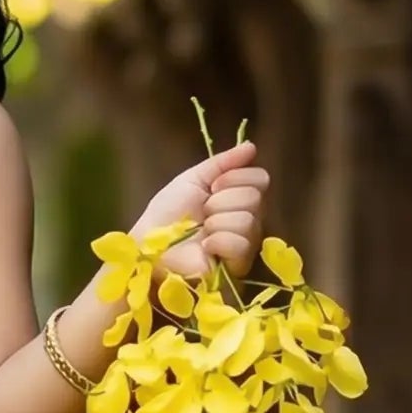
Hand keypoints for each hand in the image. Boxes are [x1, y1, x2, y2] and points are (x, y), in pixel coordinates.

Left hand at [131, 141, 269, 283]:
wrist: (150, 241)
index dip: (235, 178)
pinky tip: (205, 246)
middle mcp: (250, 219)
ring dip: (216, 222)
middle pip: (255, 198)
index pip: (261, 178)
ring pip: (248, 220)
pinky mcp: (238, 266)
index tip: (212, 187)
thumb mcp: (194, 178)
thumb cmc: (170, 211)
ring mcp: (246, 244)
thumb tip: (251, 146)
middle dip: (221, 201)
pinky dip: (218, 241)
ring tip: (202, 231)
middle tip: (203, 211)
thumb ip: (223, 162)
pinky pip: (242, 244)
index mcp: (240, 196)